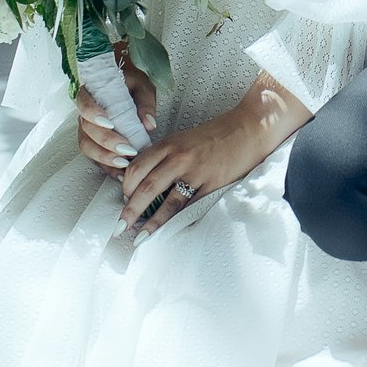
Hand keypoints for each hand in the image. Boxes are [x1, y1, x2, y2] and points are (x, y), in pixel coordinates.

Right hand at [75, 83, 136, 176]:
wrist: (124, 84)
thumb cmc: (130, 83)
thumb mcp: (141, 86)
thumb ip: (145, 102)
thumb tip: (149, 123)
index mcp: (91, 93)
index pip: (84, 103)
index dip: (93, 114)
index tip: (109, 123)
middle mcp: (84, 113)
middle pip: (87, 130)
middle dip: (106, 142)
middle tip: (126, 150)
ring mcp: (87, 129)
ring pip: (87, 147)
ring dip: (104, 158)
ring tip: (124, 164)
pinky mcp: (93, 142)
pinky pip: (94, 157)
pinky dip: (106, 166)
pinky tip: (120, 174)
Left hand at [116, 107, 273, 235]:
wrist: (248, 129)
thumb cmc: (215, 136)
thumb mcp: (183, 139)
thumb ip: (163, 156)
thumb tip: (142, 181)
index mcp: (168, 144)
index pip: (136, 168)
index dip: (124, 188)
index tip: (121, 202)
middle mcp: (179, 157)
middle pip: (146, 188)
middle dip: (130, 211)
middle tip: (119, 228)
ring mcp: (196, 172)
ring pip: (167, 202)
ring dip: (151, 223)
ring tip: (139, 238)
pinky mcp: (212, 184)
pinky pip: (190, 207)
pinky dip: (177, 221)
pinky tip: (169, 232)